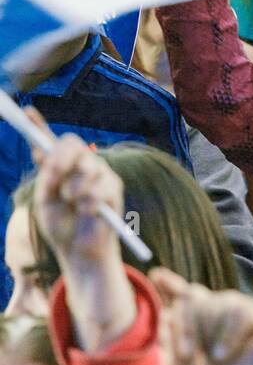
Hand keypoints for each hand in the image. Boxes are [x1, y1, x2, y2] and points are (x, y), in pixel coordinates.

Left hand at [27, 109, 122, 266]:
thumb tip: (44, 156)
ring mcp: (100, 174)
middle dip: (61, 158)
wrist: (78, 251)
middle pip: (73, 144)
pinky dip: (88, 204)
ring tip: (72, 204)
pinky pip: (100, 188)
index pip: (50, 141)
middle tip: (53, 175)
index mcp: (60, 167)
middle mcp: (81, 165)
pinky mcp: (114, 188)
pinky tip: (86, 213)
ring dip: (74, 189)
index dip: (39, 125)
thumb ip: (46, 178)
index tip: (27, 113)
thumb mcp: (44, 202)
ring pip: (87, 168)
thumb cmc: (60, 226)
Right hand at [151, 269, 252, 364]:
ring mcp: (210, 306)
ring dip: (186, 335)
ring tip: (191, 355)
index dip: (226, 337)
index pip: (240, 310)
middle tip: (211, 361)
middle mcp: (235, 303)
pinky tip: (159, 275)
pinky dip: (169, 285)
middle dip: (208, 338)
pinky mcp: (187, 313)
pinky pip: (178, 296)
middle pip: (215, 306)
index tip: (220, 359)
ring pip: (192, 305)